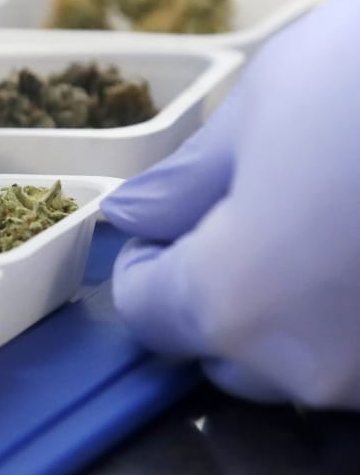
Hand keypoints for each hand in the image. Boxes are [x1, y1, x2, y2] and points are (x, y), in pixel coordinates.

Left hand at [101, 0, 359, 407]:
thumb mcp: (261, 109)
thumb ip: (184, 182)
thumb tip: (136, 215)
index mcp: (234, 299)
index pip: (147, 311)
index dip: (146, 263)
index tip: (168, 223)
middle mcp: (307, 365)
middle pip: (221, 348)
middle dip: (217, 289)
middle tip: (255, 212)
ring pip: (300, 362)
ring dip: (292, 308)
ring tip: (332, 221)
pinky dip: (356, 315)